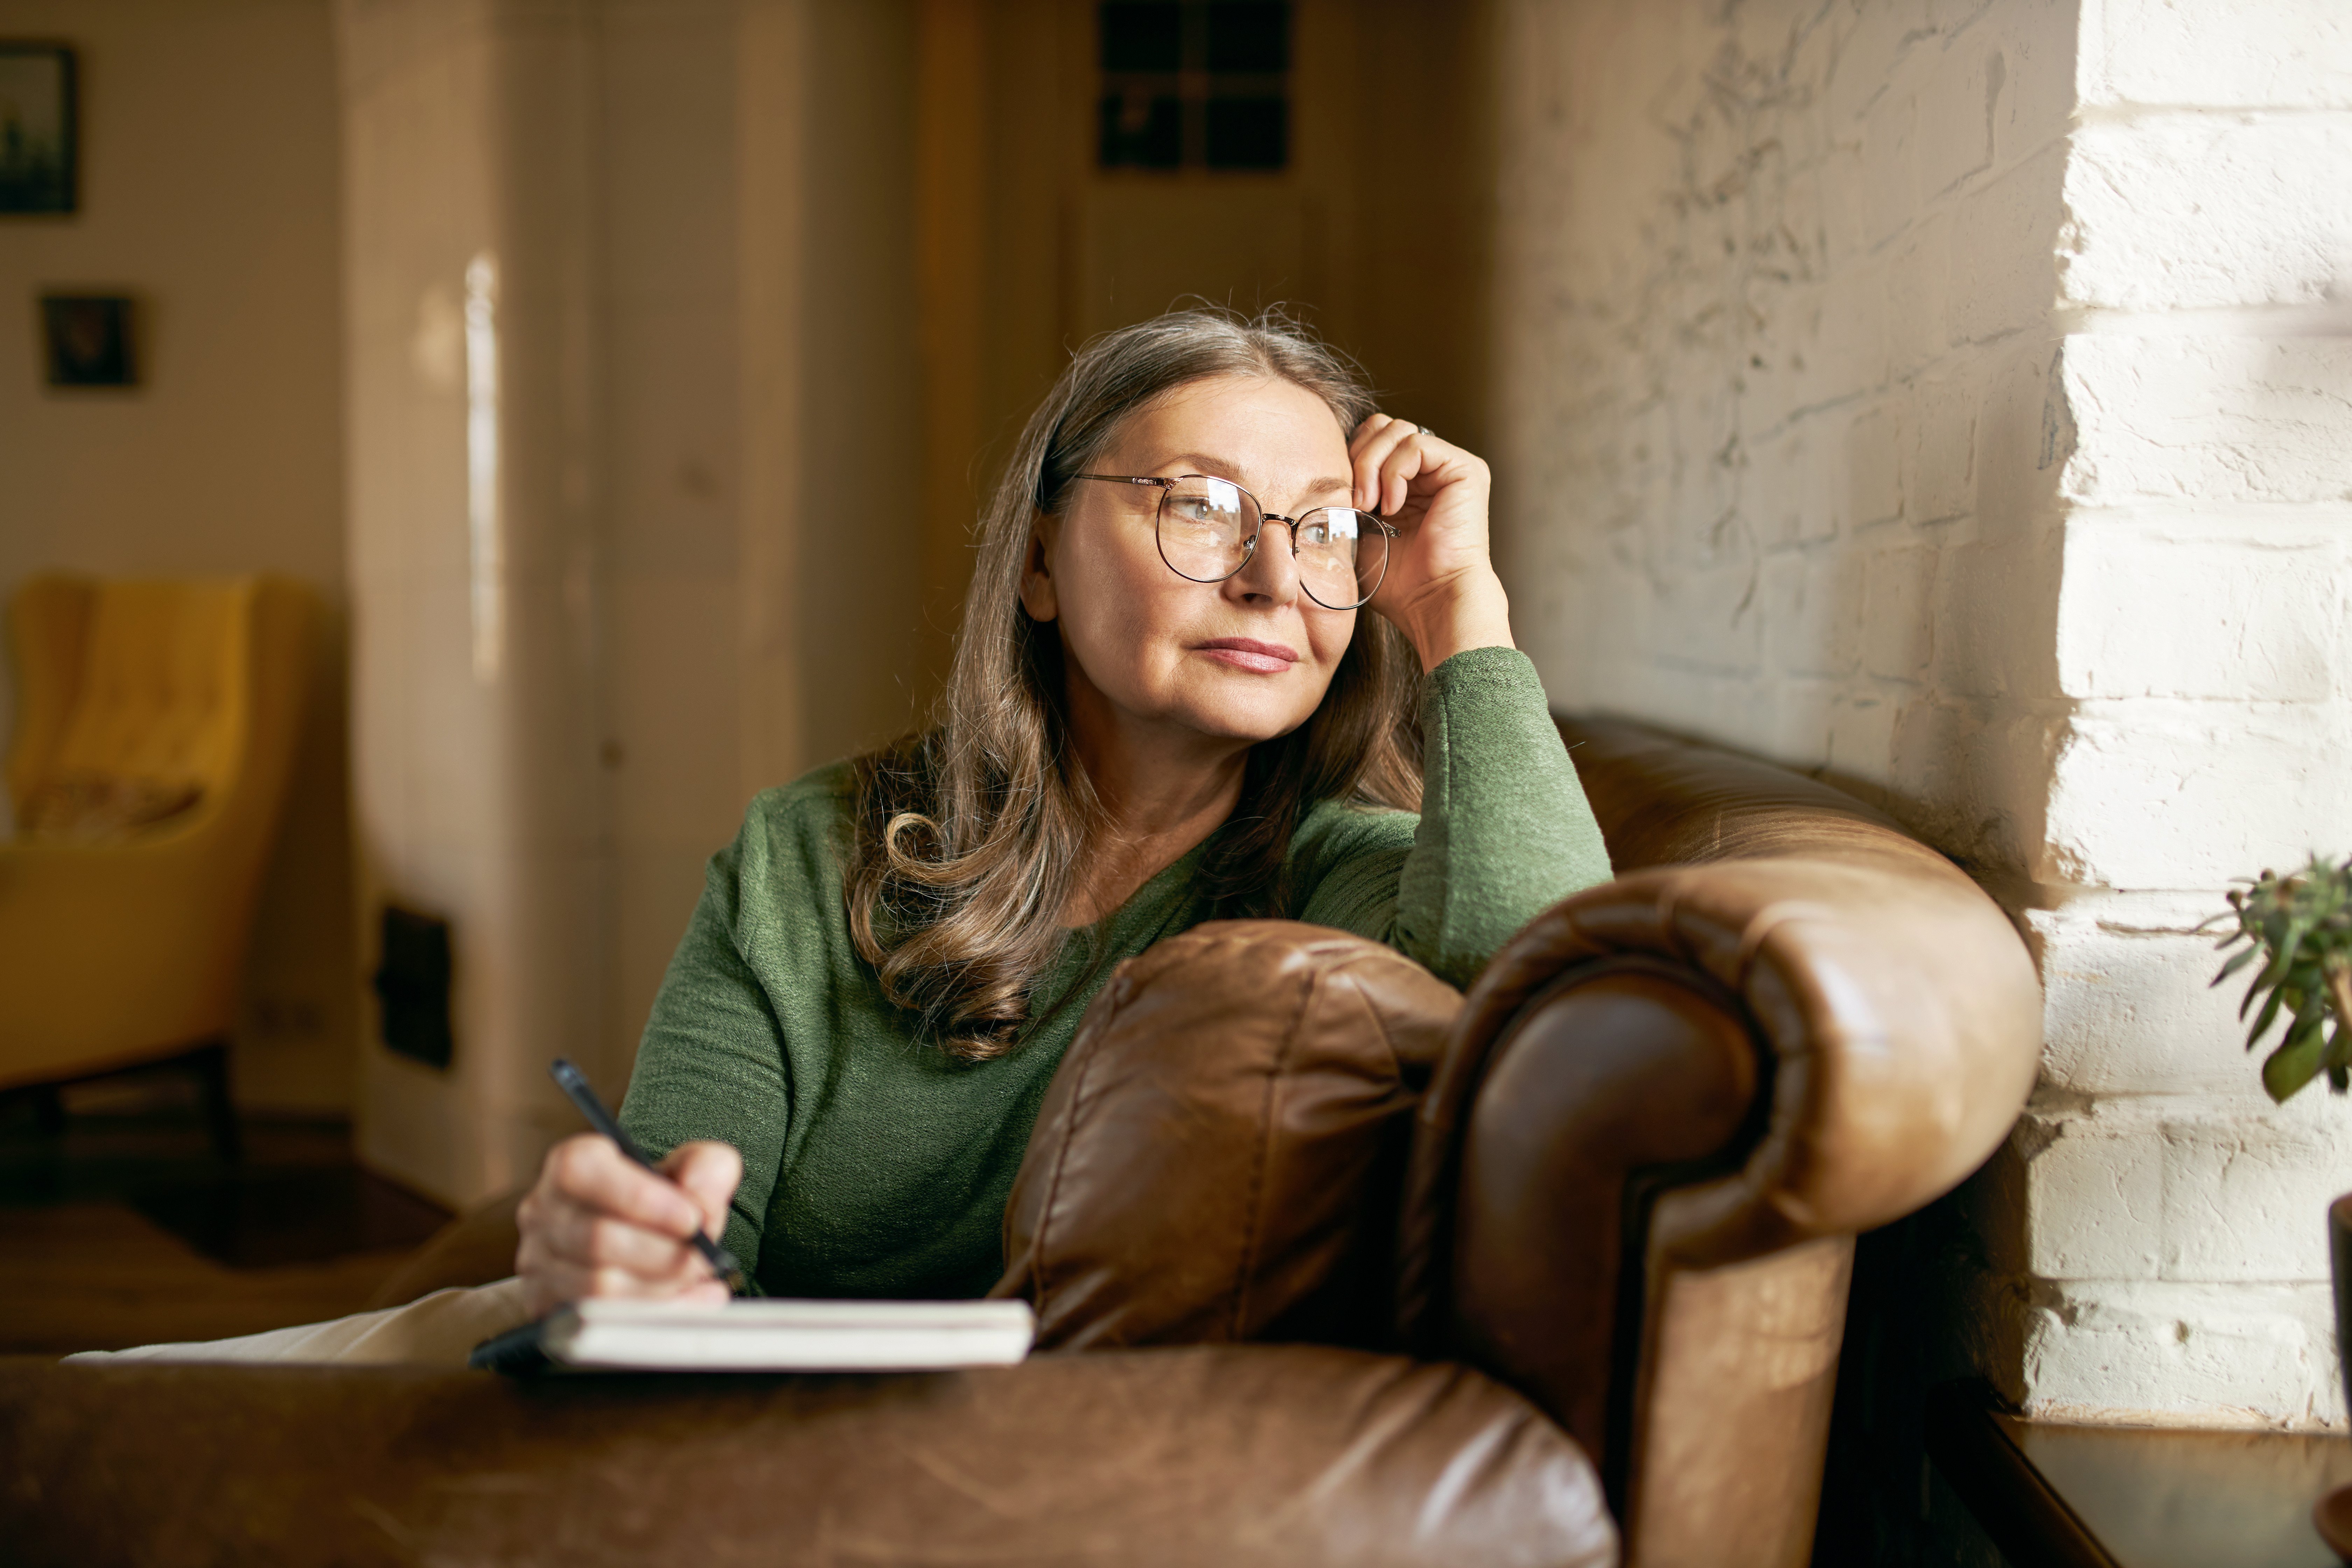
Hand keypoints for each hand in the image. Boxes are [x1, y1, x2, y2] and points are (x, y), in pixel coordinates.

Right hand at [514, 1135, 742, 1316]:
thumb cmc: (661, 1200)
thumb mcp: (691, 1168)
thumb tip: (703, 1208)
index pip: (582, 1170)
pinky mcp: (547, 1308)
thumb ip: (706, 1170)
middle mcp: (544, 1212)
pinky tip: (688, 1302)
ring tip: (697, 1279)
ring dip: (659, 1288)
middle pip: (597, 1238)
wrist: (634, 1239)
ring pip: (597, 1287)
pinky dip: (653, 1317)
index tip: (690, 1219)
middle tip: (704, 1259)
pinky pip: (598, 1323)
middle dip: (663, 1254)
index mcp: (572, 1164)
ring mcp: (538, 1263)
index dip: (638, 1197)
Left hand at [1347, 414, 1512, 670]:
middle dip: (1360, 458)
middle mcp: (1431, 468)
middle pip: (1383, 426)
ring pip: (1397, 430)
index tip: (1343, 498)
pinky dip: (1395, 473)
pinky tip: (1394, 507)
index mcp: (1409, 480)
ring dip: (1373, 467)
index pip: (1372, 438)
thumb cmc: (1399, 580)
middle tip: (1357, 501)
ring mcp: (1449, 466)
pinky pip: (1416, 444)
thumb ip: (1351, 494)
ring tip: (1372, 506)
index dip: (1351, 458)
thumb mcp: (1361, 528)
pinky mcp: (1465, 469)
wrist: (1431, 600)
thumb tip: (1325, 473)